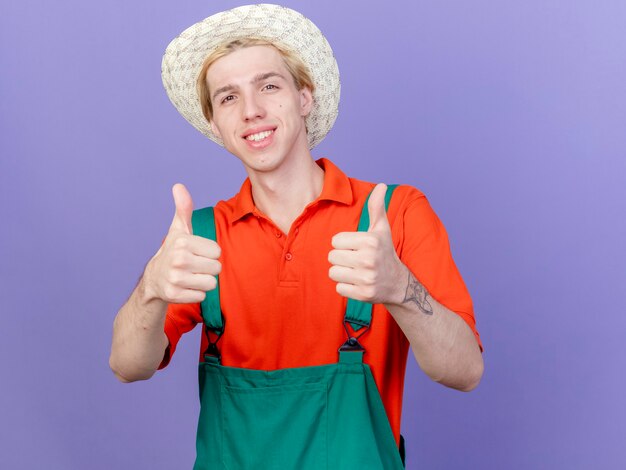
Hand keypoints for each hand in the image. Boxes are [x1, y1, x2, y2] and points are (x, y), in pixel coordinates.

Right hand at [144, 184, 221, 303]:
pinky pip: (202, 296)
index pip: (217, 251)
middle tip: (193, 266)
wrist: (154, 278)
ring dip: (203, 281)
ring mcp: (175, 279)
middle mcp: (178, 259)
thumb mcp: (179, 229)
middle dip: (207, 268)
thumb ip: (183, 209)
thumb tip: (178, 186)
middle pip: (216, 268)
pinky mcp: (175, 296)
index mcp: (183, 242)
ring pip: (211, 283)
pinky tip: (184, 287)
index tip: (195, 253)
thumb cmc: (173, 250)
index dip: (208, 253)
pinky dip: (196, 293)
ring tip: (190, 276)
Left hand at [328, 183, 407, 304]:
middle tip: (356, 261)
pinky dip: (346, 287)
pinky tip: (358, 283)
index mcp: (370, 240)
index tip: (357, 248)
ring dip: (342, 273)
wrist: (398, 284)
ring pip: (333, 272)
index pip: (335, 240)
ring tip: (356, 272)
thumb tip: (380, 185)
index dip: (344, 244)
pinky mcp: (363, 294)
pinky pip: (338, 288)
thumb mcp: (381, 229)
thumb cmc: (384, 252)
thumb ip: (376, 207)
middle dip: (341, 258)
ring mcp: (366, 278)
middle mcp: (369, 259)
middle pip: (331, 257)